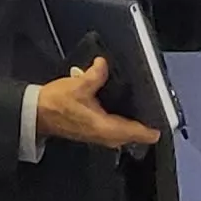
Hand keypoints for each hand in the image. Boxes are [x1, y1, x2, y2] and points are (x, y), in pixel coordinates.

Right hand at [35, 59, 161, 150]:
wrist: (35, 114)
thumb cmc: (55, 104)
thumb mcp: (78, 85)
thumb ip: (96, 75)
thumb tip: (104, 64)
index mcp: (105, 127)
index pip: (138, 133)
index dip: (153, 128)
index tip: (165, 121)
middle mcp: (106, 136)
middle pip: (134, 134)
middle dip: (145, 122)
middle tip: (156, 107)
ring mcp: (99, 136)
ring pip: (125, 133)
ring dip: (134, 123)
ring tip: (142, 106)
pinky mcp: (93, 132)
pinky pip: (116, 129)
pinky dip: (123, 121)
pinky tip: (121, 107)